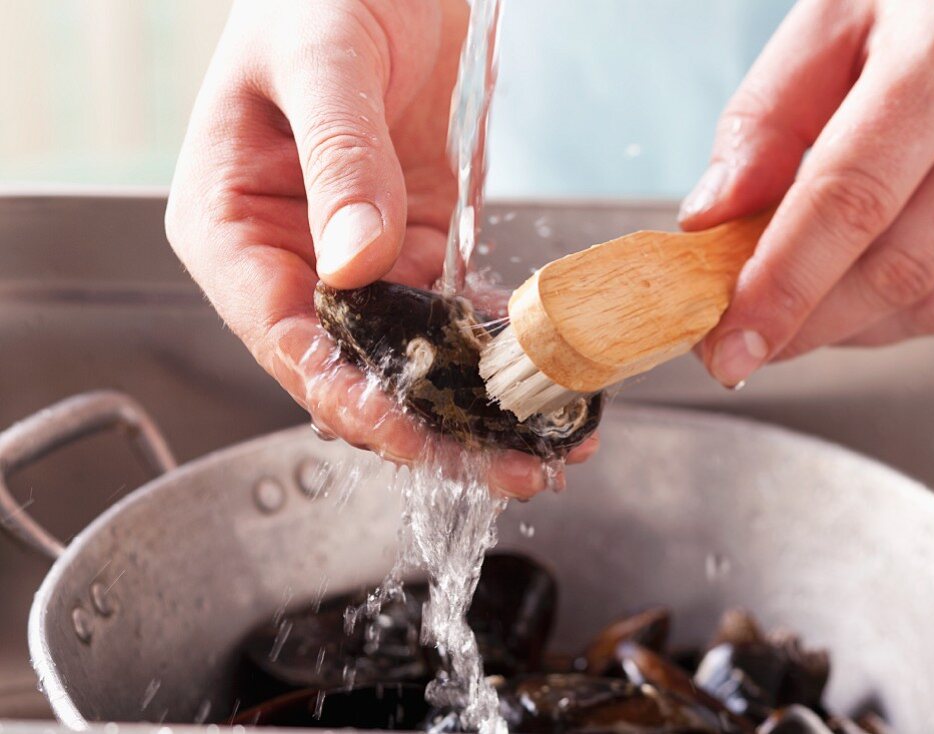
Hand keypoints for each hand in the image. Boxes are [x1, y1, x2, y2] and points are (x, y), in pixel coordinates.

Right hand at [166, 0, 594, 496]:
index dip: (348, 398)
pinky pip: (456, 312)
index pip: (284, 341)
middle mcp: (293, 258)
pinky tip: (551, 380)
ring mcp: (359, 258)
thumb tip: (354, 263)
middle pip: (355, 369)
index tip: (412, 435)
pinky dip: (502, 350)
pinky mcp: (416, 243)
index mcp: (233, 228)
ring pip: (413, 357)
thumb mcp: (322, 61)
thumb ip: (338, 161)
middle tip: (506, 465)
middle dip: (429, 425)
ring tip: (546, 443)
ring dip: (477, 403)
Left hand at [681, 0, 933, 386]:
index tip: (729, 341)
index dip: (782, 286)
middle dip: (805, 325)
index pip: (850, 200)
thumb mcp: (837, 13)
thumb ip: (768, 116)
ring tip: (791, 315)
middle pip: (897, 268)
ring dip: (848, 329)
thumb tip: (713, 218)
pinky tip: (853, 295)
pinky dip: (899, 313)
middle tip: (742, 341)